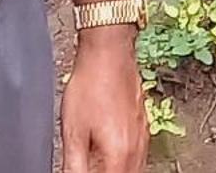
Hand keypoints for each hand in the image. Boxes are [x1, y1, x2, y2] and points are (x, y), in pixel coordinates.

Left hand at [60, 28, 147, 172]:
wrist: (109, 53)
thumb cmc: (91, 85)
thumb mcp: (72, 132)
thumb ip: (73, 166)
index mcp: (119, 153)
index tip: (83, 171)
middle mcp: (136, 147)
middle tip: (90, 168)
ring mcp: (142, 135)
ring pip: (136, 168)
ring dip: (119, 172)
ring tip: (100, 166)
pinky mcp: (143, 124)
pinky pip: (139, 155)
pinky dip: (126, 163)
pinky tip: (113, 159)